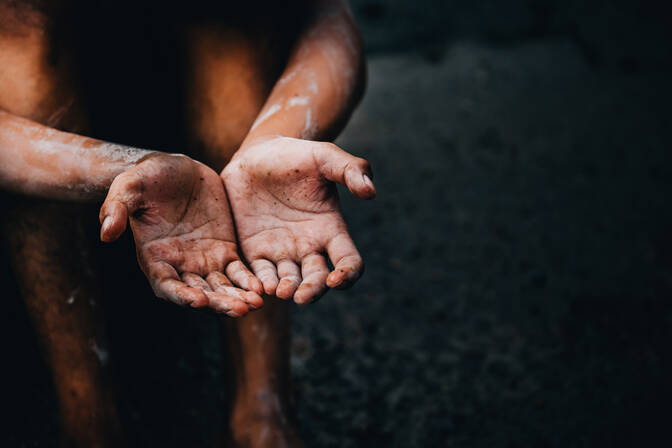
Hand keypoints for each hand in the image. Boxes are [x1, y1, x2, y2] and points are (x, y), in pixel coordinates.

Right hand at [99, 153, 262, 316]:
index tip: (198, 301)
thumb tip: (105, 234)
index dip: (181, 296)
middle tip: (239, 308)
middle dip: (218, 303)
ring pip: (222, 288)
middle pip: (199, 294)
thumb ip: (116, 208)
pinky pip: (238, 271)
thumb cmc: (146, 178)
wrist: (175, 168)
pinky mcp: (224, 250)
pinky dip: (248, 281)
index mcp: (154, 258)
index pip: (167, 287)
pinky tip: (262, 287)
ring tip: (255, 303)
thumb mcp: (128, 187)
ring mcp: (204, 261)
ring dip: (237, 298)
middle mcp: (180, 267)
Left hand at [222, 136, 375, 304]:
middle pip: (317, 280)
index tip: (337, 278)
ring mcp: (281, 252)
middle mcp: (309, 247)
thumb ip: (351, 169)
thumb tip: (371, 192)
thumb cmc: (295, 156)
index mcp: (331, 229)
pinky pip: (259, 274)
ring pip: (288, 282)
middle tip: (301, 296)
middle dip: (312, 291)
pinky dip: (260, 284)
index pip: (349, 261)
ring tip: (279, 291)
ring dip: (286, 291)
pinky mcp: (255, 251)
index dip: (347, 274)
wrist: (256, 155)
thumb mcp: (325, 157)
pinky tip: (257, 286)